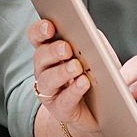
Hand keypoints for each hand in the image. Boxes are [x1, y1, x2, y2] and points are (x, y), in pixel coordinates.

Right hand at [28, 16, 107, 136]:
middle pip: (40, 56)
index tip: (49, 26)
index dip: (40, 30)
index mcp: (50, 51)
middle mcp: (44, 69)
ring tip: (76, 67)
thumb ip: (94, 41)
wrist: (99, 110)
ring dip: (61, 72)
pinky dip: (73, 91)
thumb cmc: (96, 75)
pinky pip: (63, 100)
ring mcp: (50, 91)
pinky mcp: (60, 109)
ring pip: (48, 79)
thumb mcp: (98, 52)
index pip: (37, 36)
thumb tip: (93, 32)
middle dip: (53, 51)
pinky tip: (83, 83)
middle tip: (66, 49)